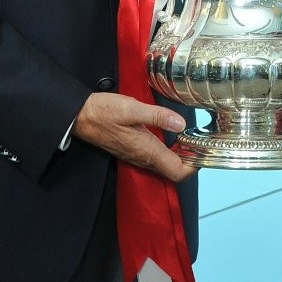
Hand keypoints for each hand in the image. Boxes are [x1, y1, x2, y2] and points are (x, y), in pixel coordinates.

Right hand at [73, 92, 195, 182]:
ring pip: (165, 164)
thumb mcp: (132, 109)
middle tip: (200, 139)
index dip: (196, 164)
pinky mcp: (132, 149)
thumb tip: (181, 123)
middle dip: (191, 158)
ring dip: (180, 153)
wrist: (79, 117)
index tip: (202, 148)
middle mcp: (144, 158)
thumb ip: (158, 117)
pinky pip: (155, 157)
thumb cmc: (103, 112)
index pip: (179, 172)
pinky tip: (171, 133)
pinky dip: (168, 149)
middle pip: (175, 170)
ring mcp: (137, 155)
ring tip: (189, 135)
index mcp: (147, 151)